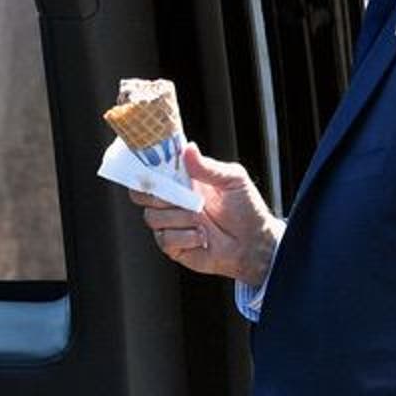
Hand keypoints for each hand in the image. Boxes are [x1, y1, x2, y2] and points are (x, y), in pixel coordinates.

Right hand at [129, 143, 280, 285]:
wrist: (254, 242)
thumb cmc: (246, 209)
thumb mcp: (233, 180)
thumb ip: (208, 167)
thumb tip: (189, 149)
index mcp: (182, 181)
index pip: (151, 172)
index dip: (144, 170)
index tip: (152, 170)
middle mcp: (172, 201)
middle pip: (141, 194)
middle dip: (157, 195)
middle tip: (181, 196)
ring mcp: (171, 224)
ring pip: (153, 217)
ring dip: (179, 217)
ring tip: (201, 219)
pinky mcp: (173, 246)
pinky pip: (165, 239)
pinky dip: (185, 237)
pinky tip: (202, 237)